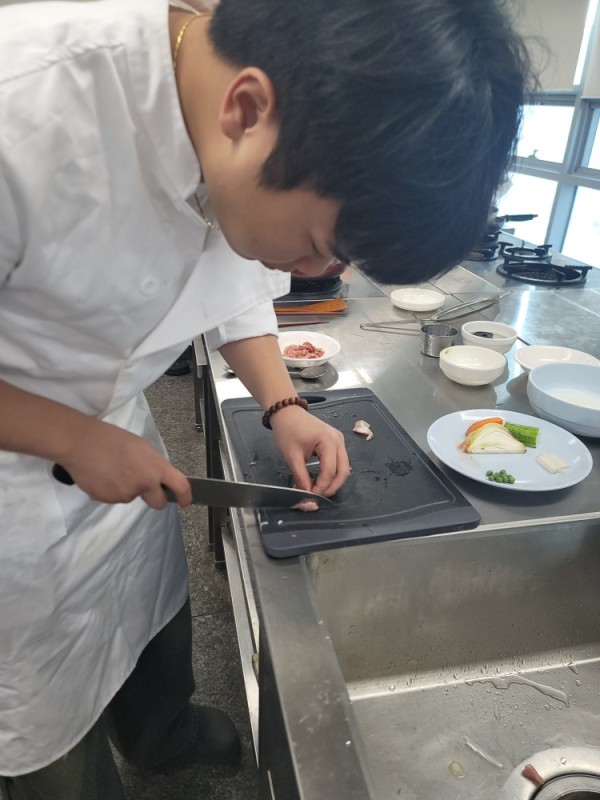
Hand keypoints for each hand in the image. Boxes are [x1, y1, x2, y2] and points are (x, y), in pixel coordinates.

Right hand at [58, 419, 191, 508]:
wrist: (82, 443)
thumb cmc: (111, 439)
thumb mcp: (142, 448)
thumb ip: (153, 465)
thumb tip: (157, 478)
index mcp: (156, 467)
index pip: (180, 486)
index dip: (185, 496)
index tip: (185, 501)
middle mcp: (144, 483)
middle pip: (158, 503)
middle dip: (155, 499)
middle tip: (144, 487)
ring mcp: (126, 493)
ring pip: (132, 497)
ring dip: (127, 488)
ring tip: (113, 469)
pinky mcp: (108, 499)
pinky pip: (114, 498)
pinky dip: (111, 490)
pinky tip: (103, 475)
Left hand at [269, 406, 350, 496]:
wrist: (286, 412)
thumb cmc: (287, 430)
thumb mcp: (292, 456)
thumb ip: (301, 476)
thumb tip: (306, 493)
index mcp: (328, 441)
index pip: (330, 471)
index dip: (321, 487)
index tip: (310, 495)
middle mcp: (338, 441)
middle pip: (343, 471)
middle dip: (332, 487)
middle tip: (318, 496)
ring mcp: (339, 440)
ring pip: (344, 468)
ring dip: (334, 481)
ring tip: (319, 489)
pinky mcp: (336, 442)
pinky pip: (339, 461)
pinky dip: (333, 472)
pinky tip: (321, 479)